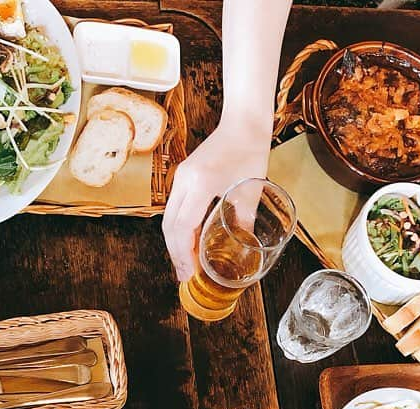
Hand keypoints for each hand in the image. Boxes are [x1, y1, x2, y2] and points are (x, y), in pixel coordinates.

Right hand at [162, 118, 272, 281]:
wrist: (242, 123)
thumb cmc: (250, 151)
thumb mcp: (251, 191)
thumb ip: (244, 221)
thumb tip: (243, 248)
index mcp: (200, 183)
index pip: (183, 227)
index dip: (184, 253)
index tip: (190, 272)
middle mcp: (184, 181)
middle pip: (169, 226)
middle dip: (176, 254)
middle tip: (185, 275)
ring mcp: (180, 178)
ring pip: (168, 219)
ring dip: (175, 244)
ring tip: (186, 264)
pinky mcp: (182, 177)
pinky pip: (174, 209)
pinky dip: (178, 230)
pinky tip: (187, 242)